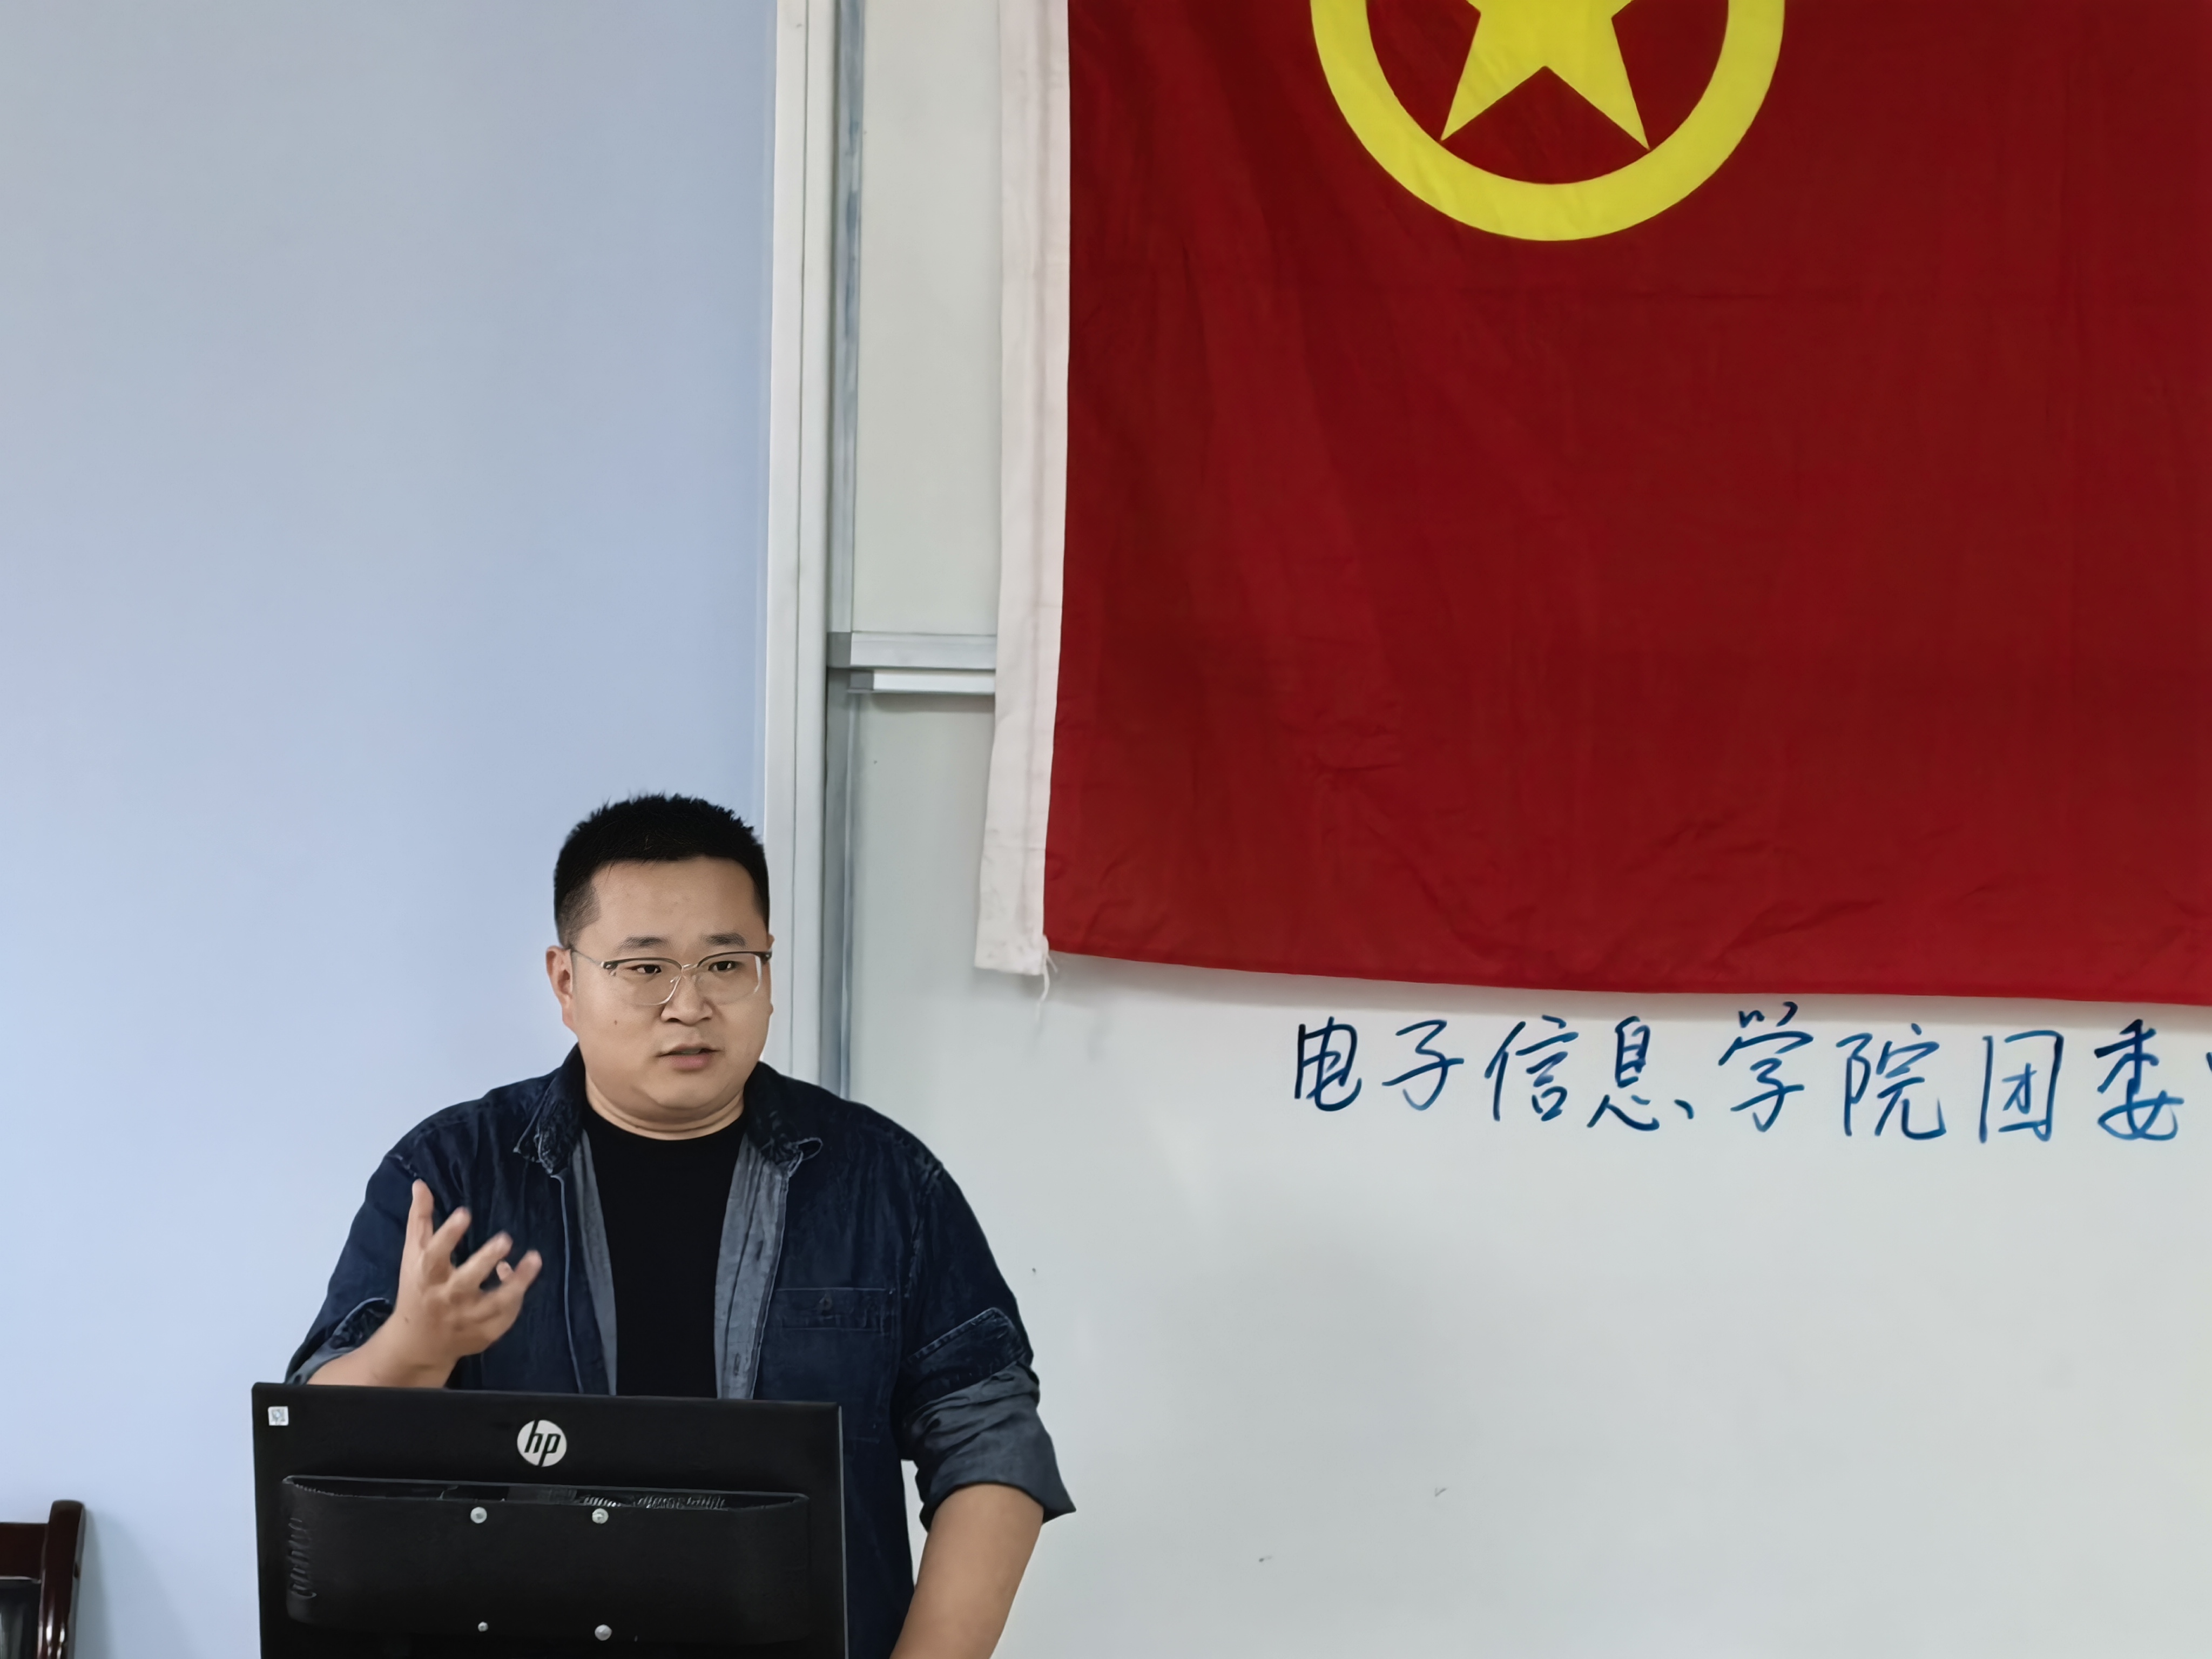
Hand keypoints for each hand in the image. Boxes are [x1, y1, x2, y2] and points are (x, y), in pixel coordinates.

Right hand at [310, 1180, 541, 1387]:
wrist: (417, 1344)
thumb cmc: (417, 1289)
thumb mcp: (414, 1255)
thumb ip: (420, 1220)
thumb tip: (421, 1184)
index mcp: (426, 1276)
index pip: (435, 1254)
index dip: (449, 1234)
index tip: (465, 1213)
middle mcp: (446, 1299)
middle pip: (465, 1281)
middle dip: (485, 1261)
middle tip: (505, 1238)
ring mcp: (466, 1319)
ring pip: (494, 1304)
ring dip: (517, 1283)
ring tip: (534, 1259)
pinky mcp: (483, 1334)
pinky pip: (504, 1318)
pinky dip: (516, 1300)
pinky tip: (522, 1278)